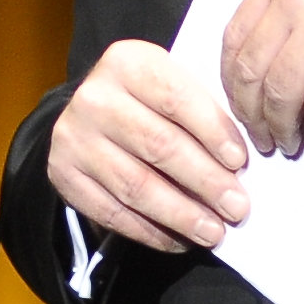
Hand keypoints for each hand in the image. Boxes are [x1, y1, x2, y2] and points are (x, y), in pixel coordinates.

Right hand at [44, 40, 251, 253]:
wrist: (92, 111)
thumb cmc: (151, 101)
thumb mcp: (174, 84)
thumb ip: (203, 111)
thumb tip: (241, 166)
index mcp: (126, 63)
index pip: (175, 98)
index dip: (211, 131)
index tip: (241, 162)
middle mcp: (93, 97)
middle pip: (157, 145)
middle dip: (204, 181)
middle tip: (237, 208)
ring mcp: (73, 137)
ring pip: (135, 185)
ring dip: (181, 214)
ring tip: (214, 232)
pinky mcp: (62, 174)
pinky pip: (111, 212)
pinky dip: (150, 232)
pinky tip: (179, 240)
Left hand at [220, 0, 303, 153]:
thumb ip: (289, 15)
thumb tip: (257, 74)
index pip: (234, 35)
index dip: (230, 81)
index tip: (237, 106)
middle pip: (252, 68)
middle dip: (251, 112)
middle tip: (260, 135)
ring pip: (282, 92)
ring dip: (282, 127)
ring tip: (289, 143)